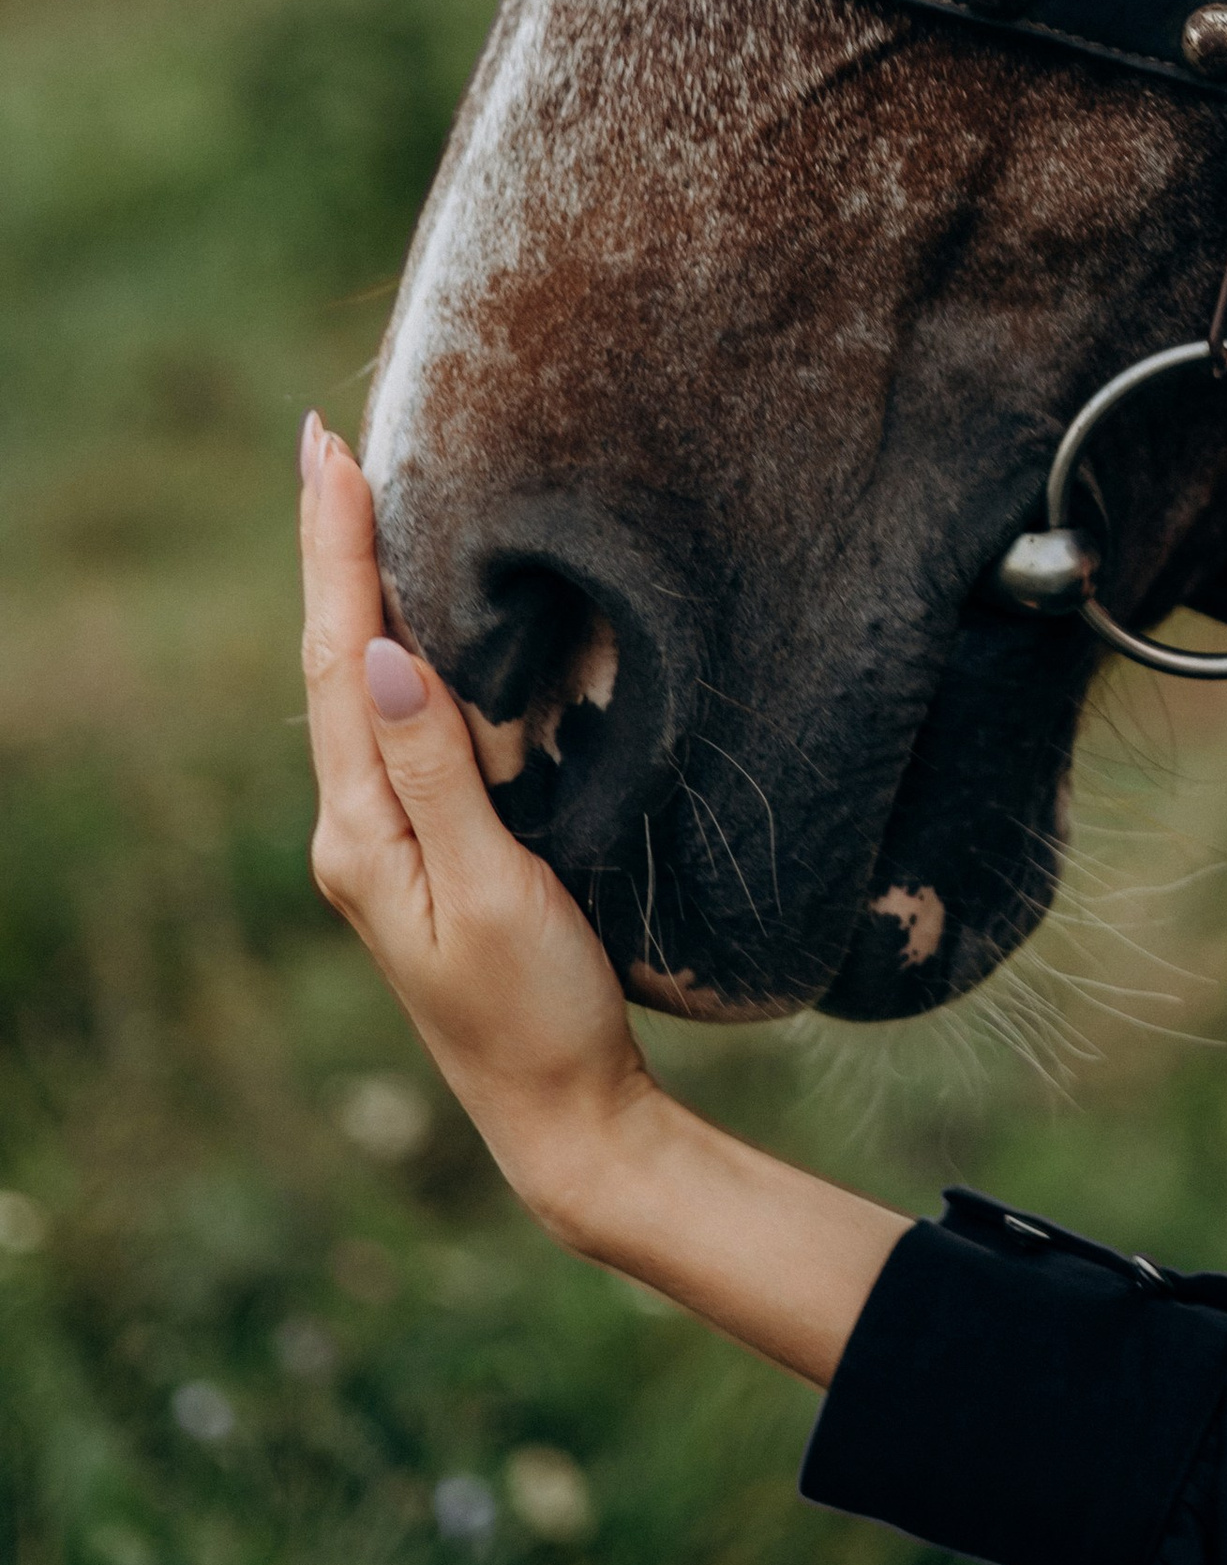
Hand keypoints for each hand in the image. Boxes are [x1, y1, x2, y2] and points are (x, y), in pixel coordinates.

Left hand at [298, 420, 905, 1379]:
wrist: (563, 1119)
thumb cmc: (538, 1013)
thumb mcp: (493, 891)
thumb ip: (441, 775)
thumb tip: (385, 658)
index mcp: (362, 831)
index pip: (339, 661)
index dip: (336, 553)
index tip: (329, 455)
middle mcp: (358, 827)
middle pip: (333, 660)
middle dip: (330, 550)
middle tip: (326, 445)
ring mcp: (387, 840)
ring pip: (359, 687)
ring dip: (357, 591)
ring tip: (357, 503)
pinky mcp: (427, 850)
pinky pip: (395, 722)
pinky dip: (397, 649)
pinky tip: (415, 626)